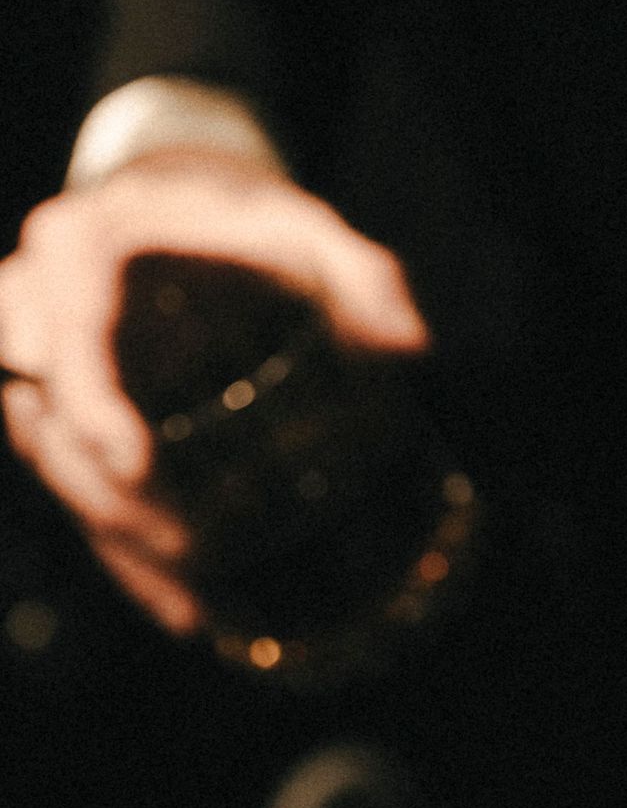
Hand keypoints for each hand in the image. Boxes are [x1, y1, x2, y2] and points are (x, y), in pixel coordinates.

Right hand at [0, 148, 427, 633]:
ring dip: (119, 546)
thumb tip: (409, 345)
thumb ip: (362, 273)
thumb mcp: (304, 226)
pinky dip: (119, 549)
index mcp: (85, 247)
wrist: (182, 204)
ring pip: (57, 472)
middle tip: (192, 551)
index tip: (138, 465)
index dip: (90, 406)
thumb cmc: (243, 216)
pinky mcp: (53, 413)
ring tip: (196, 602)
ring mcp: (36, 365)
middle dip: (111, 505)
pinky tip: (181, 603)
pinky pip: (71, 488)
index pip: (66, 334)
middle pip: (49, 425)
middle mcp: (37, 304)